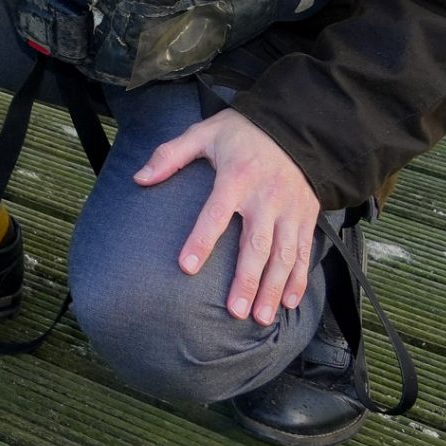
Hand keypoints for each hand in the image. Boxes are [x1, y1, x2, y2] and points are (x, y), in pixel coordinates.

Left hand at [134, 108, 320, 324]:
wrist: (296, 128)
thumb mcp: (204, 132)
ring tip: (261, 317)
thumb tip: (140, 178)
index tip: (187, 267)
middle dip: (246, 281)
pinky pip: (304, 252)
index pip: (215, 213)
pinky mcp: (306, 217)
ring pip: (283, 256)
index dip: (201, 240)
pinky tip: (288, 302)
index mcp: (237, 177)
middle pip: (256, 245)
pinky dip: (298, 279)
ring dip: (272, 288)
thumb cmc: (243, 132)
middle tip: (234, 311)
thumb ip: (170, 154)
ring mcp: (289, 210)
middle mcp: (266, 197)